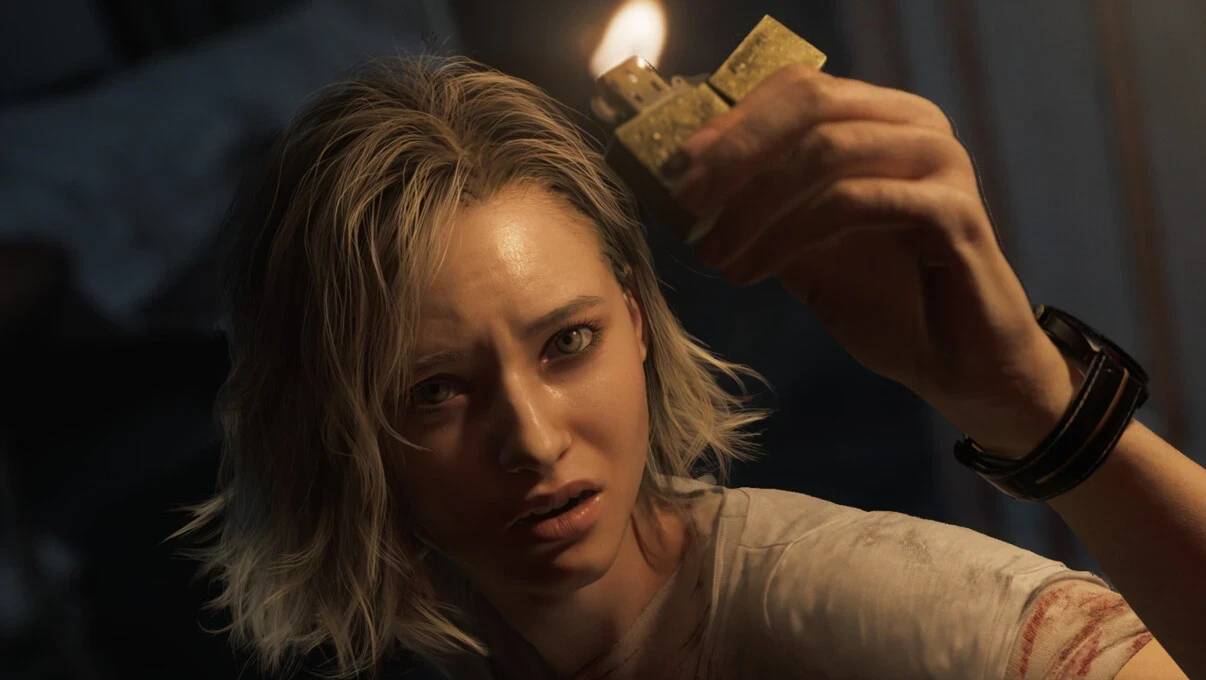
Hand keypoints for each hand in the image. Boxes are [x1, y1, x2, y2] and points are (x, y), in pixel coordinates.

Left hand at [670, 64, 1077, 456]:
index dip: (734, 120)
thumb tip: (689, 186)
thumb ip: (764, 206)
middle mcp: (917, 126)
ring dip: (754, 206)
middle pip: (811, 106)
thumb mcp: (805, 246)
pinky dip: (789, 236)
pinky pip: (854, 203)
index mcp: (883, 119)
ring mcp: (941, 163)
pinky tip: (751, 272)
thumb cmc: (883, 298)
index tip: (679, 164)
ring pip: (826, 154)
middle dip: (737, 153)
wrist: (954, 362)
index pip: (800, 88)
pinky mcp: (952, 211)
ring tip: (714, 255)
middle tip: (687, 201)